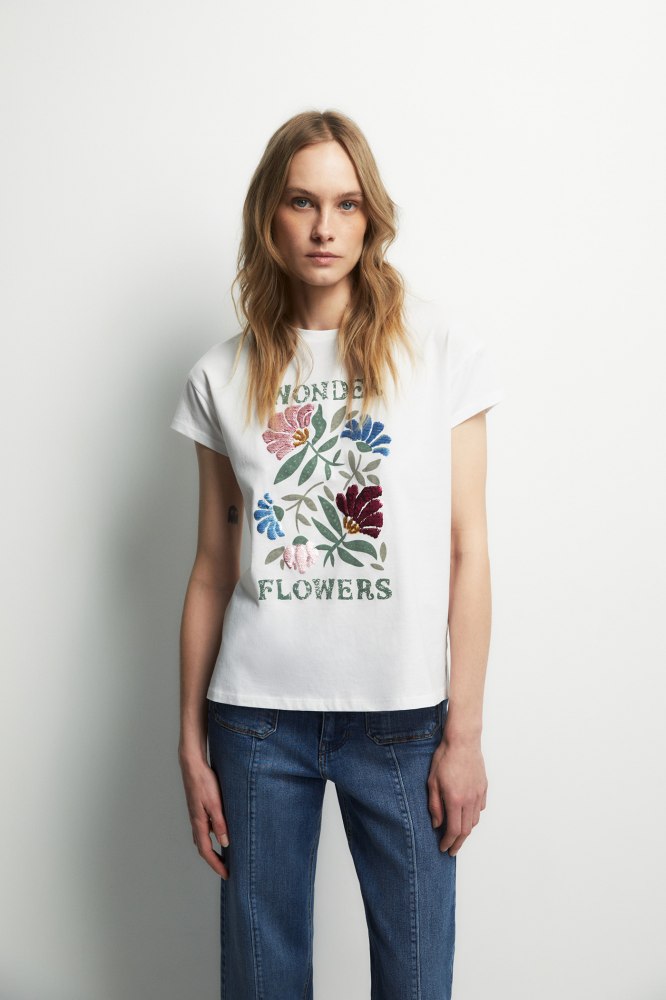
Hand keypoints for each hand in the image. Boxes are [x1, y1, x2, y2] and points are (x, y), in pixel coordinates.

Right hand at [179, 753, 230, 878]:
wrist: (192, 764)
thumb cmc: (203, 781)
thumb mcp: (215, 803)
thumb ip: (219, 823)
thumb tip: (224, 843)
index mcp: (199, 823)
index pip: (206, 851)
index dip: (216, 864)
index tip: (226, 875)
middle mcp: (196, 821)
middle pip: (203, 847)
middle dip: (213, 860)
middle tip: (225, 868)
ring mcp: (196, 814)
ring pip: (202, 837)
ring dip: (212, 849)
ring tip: (225, 854)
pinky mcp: (198, 807)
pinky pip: (204, 827)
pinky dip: (211, 835)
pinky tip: (220, 831)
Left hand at [427, 737, 487, 855]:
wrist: (463, 741)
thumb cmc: (445, 758)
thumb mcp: (432, 782)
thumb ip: (434, 805)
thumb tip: (437, 824)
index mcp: (455, 800)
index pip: (453, 830)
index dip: (448, 842)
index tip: (444, 848)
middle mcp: (469, 800)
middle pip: (466, 830)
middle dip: (458, 843)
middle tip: (451, 849)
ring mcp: (478, 794)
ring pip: (474, 820)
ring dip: (466, 831)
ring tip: (457, 834)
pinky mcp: (483, 787)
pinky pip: (480, 808)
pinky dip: (473, 817)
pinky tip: (466, 815)